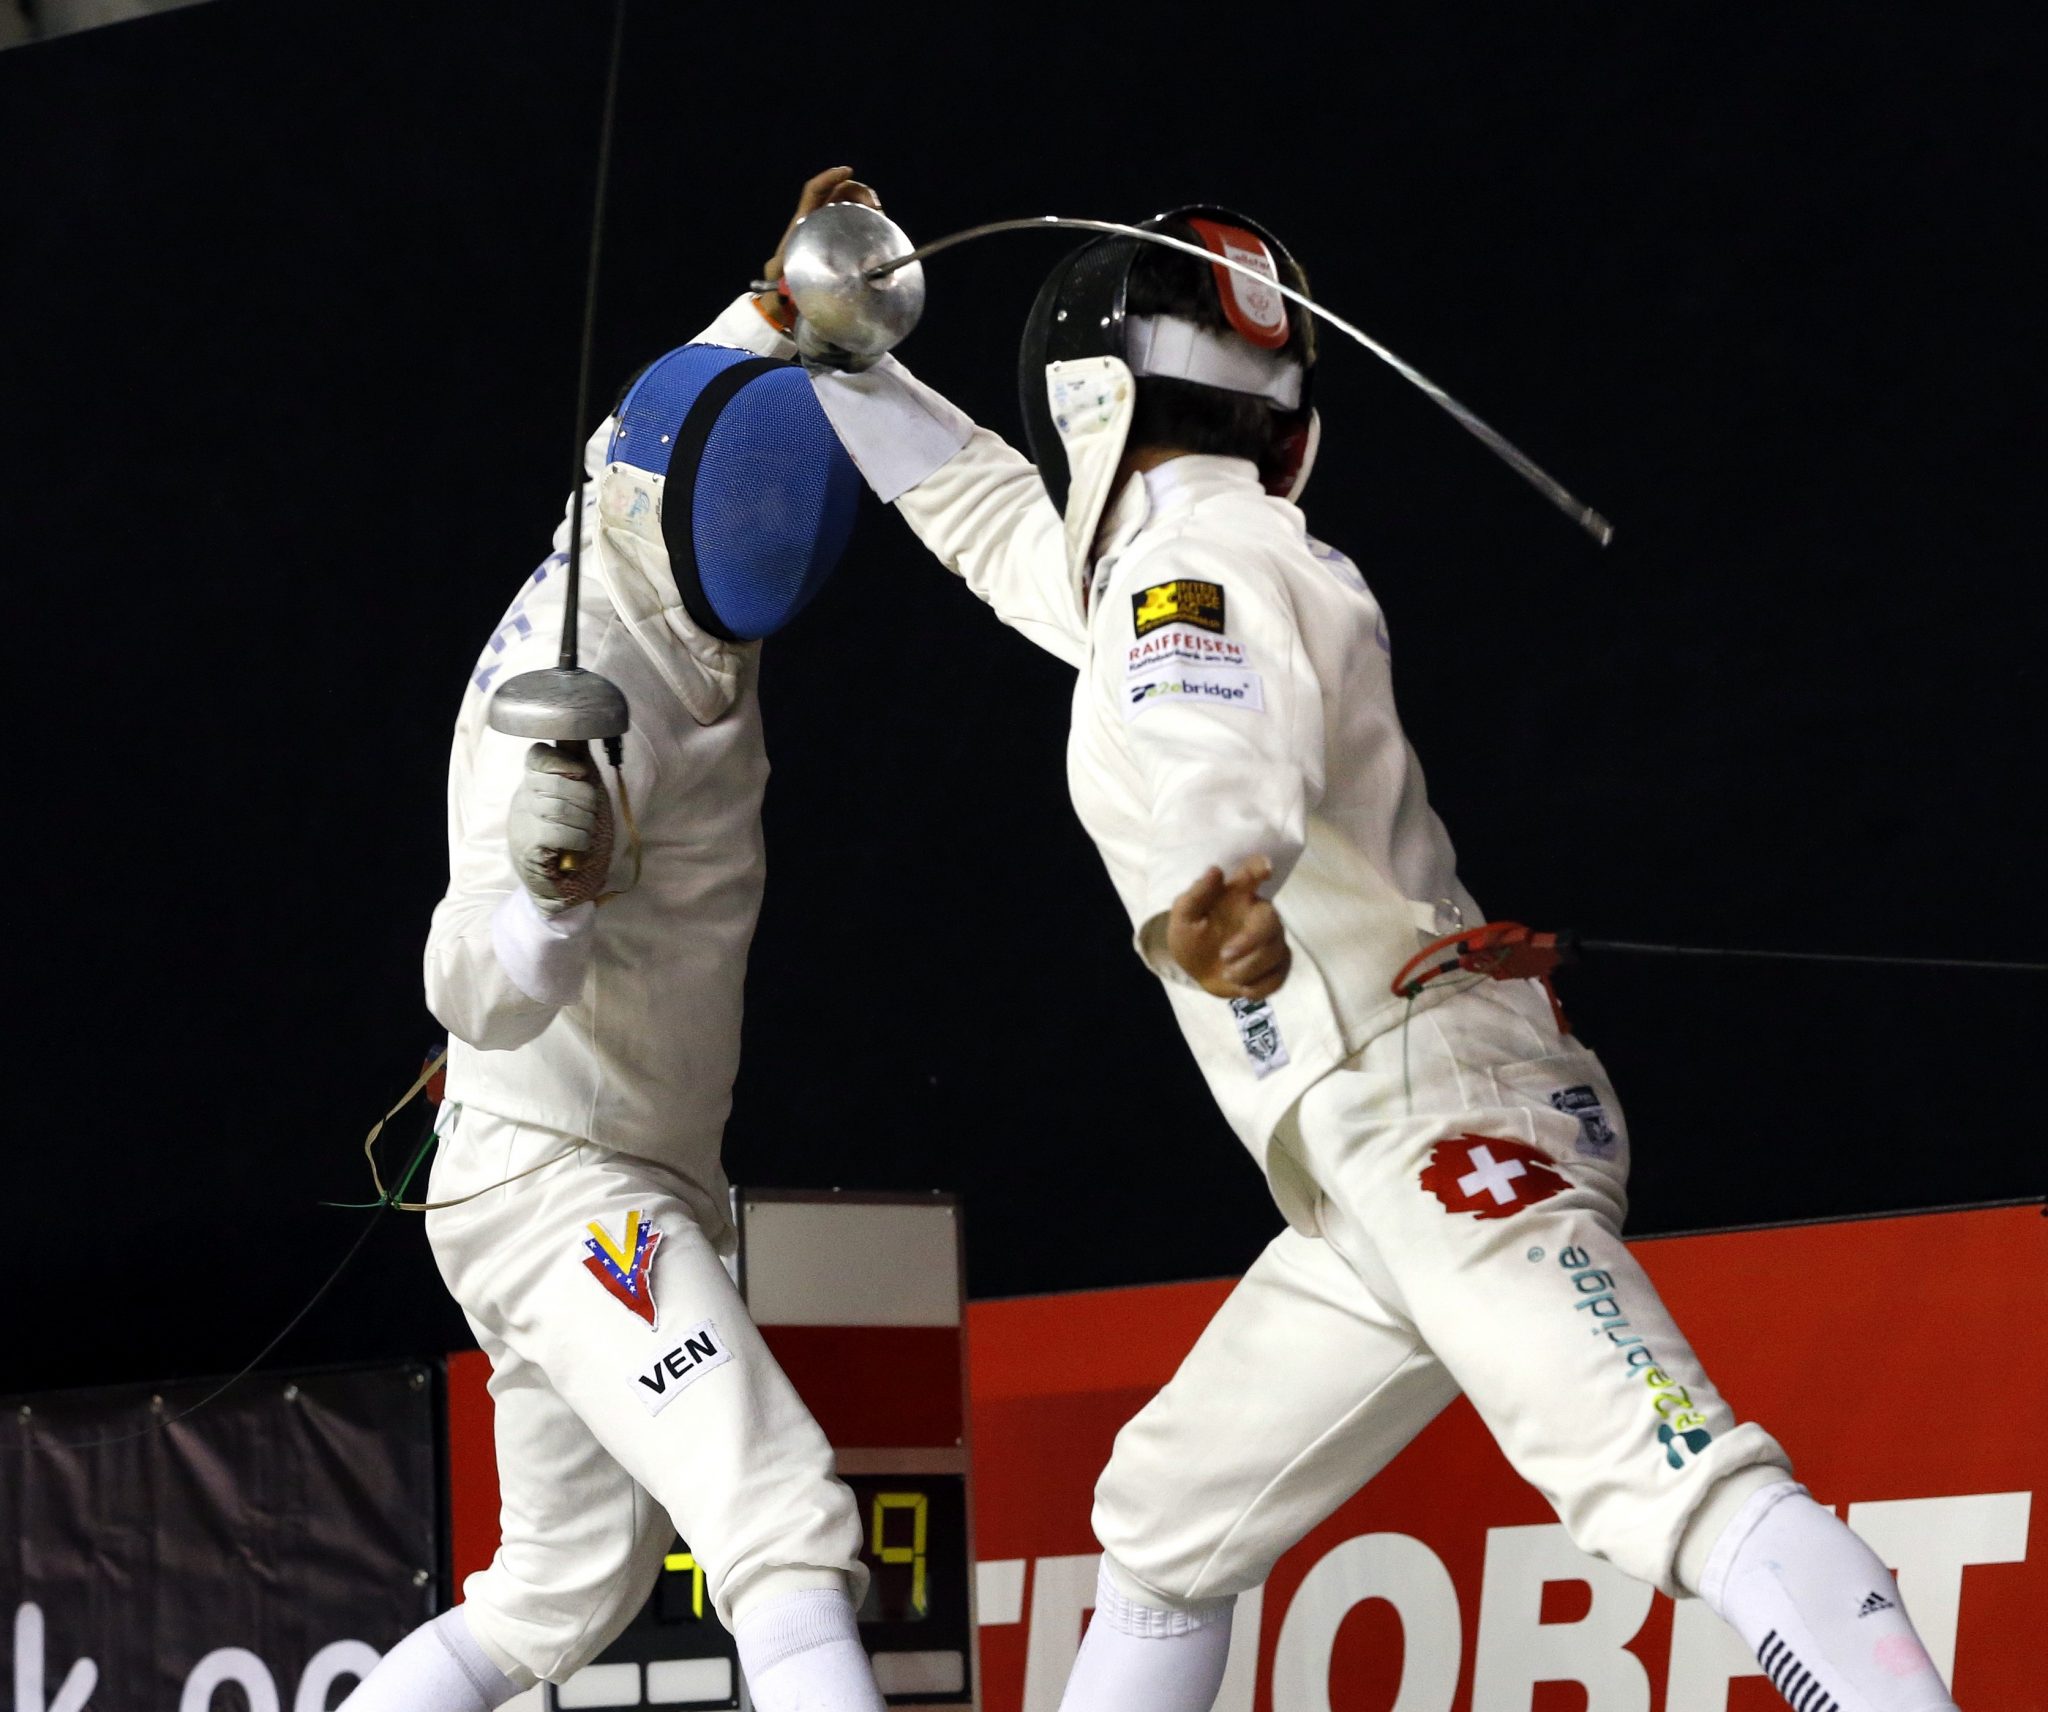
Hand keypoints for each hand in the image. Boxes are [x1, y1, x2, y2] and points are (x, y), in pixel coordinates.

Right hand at [507, 742, 612, 912]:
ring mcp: (522, 824)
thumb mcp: (579, 793)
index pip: (539, 755)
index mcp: (534, 783)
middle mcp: (523, 800)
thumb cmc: (573, 837)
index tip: (579, 777)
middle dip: (586, 800)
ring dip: (584, 824)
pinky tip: (575, 850)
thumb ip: (576, 761)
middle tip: (588, 817)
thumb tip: (582, 723)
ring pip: (561, 808)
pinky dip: (577, 841)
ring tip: (583, 835)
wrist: (563, 887)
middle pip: (559, 783)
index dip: (563, 763)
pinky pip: (558, 834)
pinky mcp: (527, 849)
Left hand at [761, 165, 881, 285]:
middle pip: (839, 191)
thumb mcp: (777, 272)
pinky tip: (881, 228)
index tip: (847, 171)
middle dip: (859, 191)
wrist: (790, 290)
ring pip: (852, 203)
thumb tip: (773, 269)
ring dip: (868, 203)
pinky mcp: (845, 237)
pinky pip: (859, 220)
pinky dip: (871, 219)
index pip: (814, 189)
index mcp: (804, 219)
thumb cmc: (783, 278)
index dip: (829, 177)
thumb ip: (774, 268)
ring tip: (881, 217)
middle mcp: (819, 217)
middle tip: (875, 207)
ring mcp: (833, 226)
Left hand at [1166, 857, 1291, 999]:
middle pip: (1270, 922)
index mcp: (1237, 896)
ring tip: (1226, 975)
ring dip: (1249, 968)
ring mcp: (1272, 941)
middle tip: (1224, 956)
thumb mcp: (1183, 918)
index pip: (1252, 875)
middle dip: (1249, 942)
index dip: (1260, 869)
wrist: (1197, 972)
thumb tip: (1215, 870)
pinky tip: (1242, 987)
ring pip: (1275, 953)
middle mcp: (1260, 914)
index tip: (1265, 868)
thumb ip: (1196, 895)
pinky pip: (1279, 977)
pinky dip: (1259, 986)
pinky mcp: (1278, 966)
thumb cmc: (1192, 937)